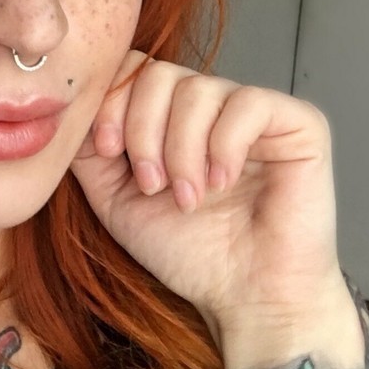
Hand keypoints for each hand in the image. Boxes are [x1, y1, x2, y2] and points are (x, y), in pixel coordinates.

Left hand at [69, 51, 349, 351]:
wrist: (247, 299)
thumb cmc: (190, 255)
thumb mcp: (116, 198)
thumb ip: (90, 151)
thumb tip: (70, 109)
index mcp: (171, 118)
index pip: (133, 70)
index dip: (112, 101)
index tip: (108, 151)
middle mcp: (213, 107)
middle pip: (159, 73)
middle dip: (142, 130)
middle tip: (152, 185)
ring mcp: (255, 113)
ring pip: (198, 88)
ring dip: (181, 149)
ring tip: (188, 198)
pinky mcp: (298, 124)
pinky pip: (248, 104)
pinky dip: (224, 145)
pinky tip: (222, 182)